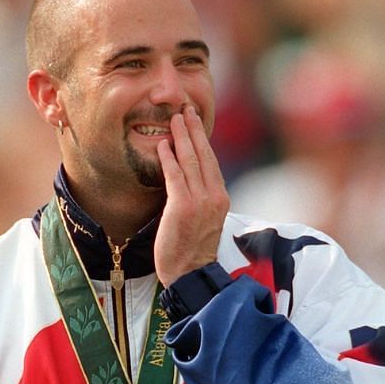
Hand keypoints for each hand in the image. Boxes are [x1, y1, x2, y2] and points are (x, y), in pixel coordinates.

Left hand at [154, 106, 229, 285]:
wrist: (191, 274)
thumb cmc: (193, 250)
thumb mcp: (204, 220)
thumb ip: (200, 199)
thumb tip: (189, 182)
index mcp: (220, 198)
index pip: (212, 162)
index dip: (203, 140)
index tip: (194, 122)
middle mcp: (214, 196)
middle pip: (204, 156)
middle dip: (194, 130)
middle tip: (185, 109)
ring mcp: (200, 202)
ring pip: (191, 161)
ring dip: (182, 137)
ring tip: (175, 119)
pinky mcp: (182, 208)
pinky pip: (175, 177)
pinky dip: (169, 159)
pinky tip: (163, 145)